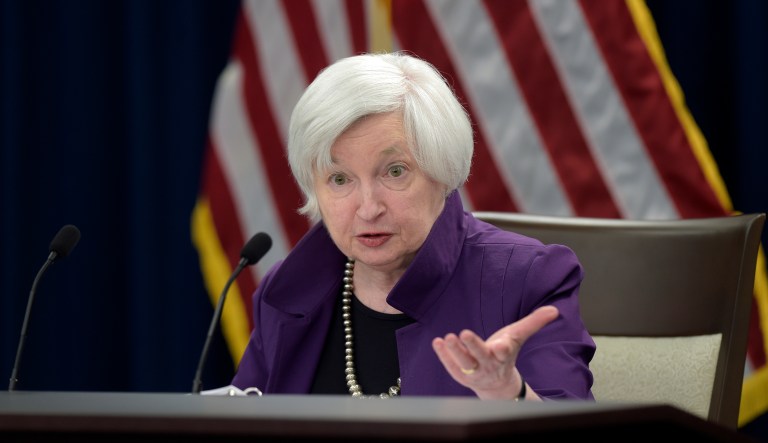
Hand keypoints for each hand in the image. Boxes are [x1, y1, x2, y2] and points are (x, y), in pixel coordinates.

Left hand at [431, 305, 558, 399]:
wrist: (498, 384)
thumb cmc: (506, 353)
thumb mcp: (518, 336)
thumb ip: (534, 323)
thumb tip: (554, 310)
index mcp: (504, 355)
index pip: (505, 352)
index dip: (502, 348)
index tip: (500, 345)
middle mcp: (489, 364)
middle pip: (481, 357)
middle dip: (473, 346)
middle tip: (463, 333)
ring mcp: (474, 372)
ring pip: (464, 364)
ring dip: (455, 351)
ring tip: (446, 338)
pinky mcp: (461, 376)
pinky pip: (451, 366)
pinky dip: (443, 356)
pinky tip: (436, 342)